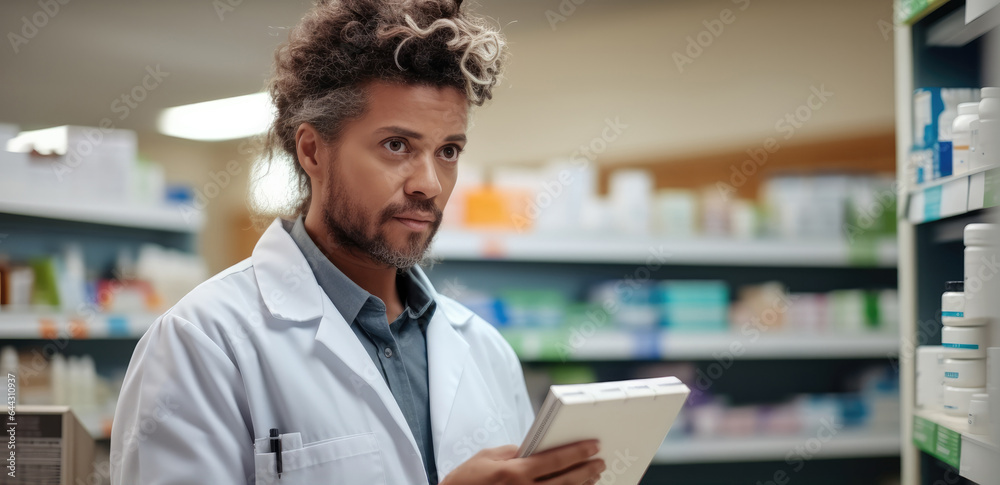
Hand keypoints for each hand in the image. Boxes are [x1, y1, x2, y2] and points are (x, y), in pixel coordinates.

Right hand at [440, 440, 604, 484]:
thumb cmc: (466, 480)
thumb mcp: (487, 457)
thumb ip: (514, 452)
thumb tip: (535, 449)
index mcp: (515, 472)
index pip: (555, 460)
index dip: (577, 452)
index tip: (593, 446)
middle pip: (565, 480)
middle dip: (586, 470)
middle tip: (601, 462)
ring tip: (593, 477)